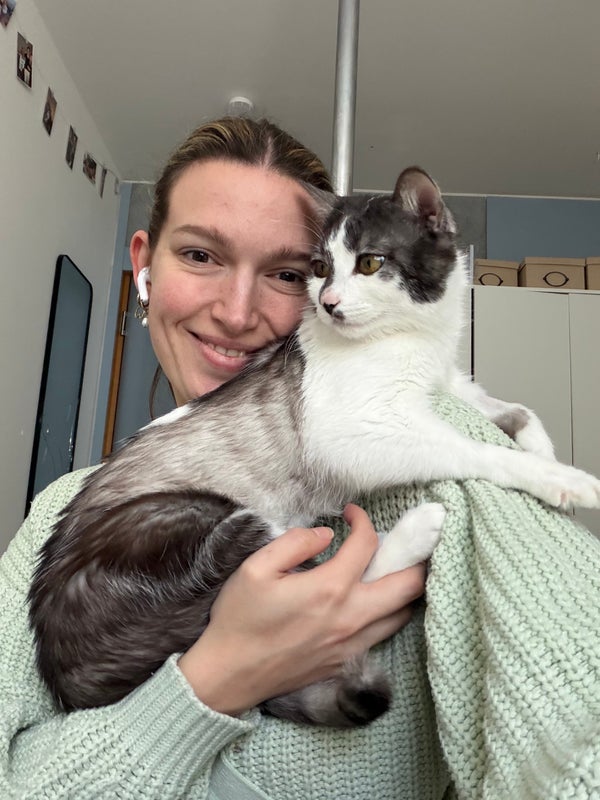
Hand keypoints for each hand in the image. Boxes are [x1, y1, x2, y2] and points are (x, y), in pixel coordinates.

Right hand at [177, 504, 425, 715]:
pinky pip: (383, 633)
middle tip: (399, 541)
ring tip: (391, 568)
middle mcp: (350, 617)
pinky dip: (388, 612)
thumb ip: (295, 543)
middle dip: (414, 556)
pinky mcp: (347, 660)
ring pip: (403, 613)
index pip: (366, 545)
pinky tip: (370, 600)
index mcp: (328, 589)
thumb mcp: (255, 568)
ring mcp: (352, 643)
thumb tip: (325, 536)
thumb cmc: (240, 619)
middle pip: (409, 585)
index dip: (363, 520)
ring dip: (405, 587)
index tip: (351, 513)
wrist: (230, 674)